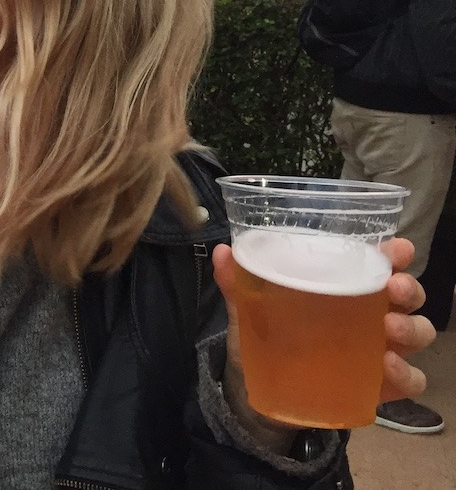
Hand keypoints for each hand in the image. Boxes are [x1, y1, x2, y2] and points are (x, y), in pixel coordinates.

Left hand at [212, 238, 435, 447]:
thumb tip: (223, 252)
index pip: (378, 263)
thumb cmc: (266, 335)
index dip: (395, 253)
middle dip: (408, 287)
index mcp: (343, 285)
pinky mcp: (380, 385)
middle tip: (394, 289)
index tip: (396, 249)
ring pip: (417, 332)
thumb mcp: (249, 307)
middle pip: (407, 294)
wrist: (259, 390)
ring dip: (411, 326)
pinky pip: (410, 380)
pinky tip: (388, 366)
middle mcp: (370, 312)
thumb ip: (237, 282)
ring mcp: (380, 348)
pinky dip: (406, 373)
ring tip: (390, 328)